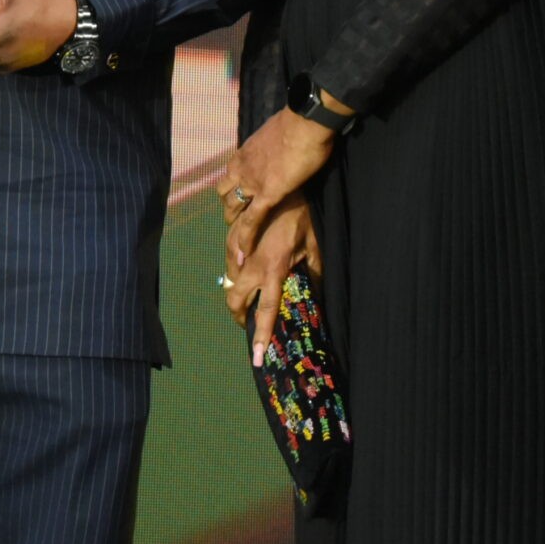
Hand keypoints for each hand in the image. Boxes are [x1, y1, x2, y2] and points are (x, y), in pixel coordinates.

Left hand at [216, 106, 337, 257]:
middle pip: (225, 191)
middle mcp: (242, 167)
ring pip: (233, 207)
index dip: (233, 186)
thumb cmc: (299, 124)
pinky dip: (246, 237)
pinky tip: (244, 251)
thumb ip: (274, 144)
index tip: (239, 194)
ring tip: (239, 236)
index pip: (230, 172)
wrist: (306, 123)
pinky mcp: (267, 195)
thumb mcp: (278, 132)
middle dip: (230, 205)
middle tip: (238, 218)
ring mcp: (252, 182)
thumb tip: (280, 144)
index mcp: (245, 152)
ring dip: (235, 221)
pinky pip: (251, 220)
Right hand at [223, 192, 319, 366]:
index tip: (257, 358)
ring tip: (247, 299)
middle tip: (248, 322)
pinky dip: (234, 271)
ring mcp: (240, 250)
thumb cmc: (304, 218)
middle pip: (235, 299)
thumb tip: (316, 295)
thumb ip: (313, 274)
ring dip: (236, 293)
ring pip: (228, 280)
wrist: (284, 185)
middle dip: (238, 314)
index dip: (261, 336)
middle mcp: (252, 265)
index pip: (266, 311)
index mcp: (274, 271)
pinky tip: (245, 270)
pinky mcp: (234, 237)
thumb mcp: (314, 248)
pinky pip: (229, 261)